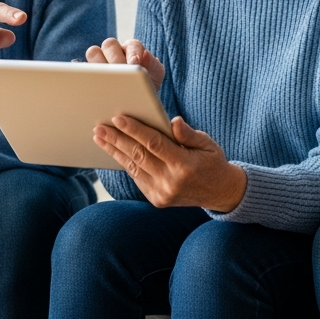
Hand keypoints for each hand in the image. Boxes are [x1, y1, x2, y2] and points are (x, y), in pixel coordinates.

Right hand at [85, 38, 164, 91]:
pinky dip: (85, 73)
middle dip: (116, 58)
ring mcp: (101, 60)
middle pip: (109, 44)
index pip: (132, 45)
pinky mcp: (89, 71)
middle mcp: (116, 51)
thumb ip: (153, 66)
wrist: (136, 101)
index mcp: (132, 49)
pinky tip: (91, 85)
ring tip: (105, 79)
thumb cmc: (146, 87)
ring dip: (98, 64)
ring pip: (93, 52)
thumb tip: (145, 54)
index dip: (133, 53)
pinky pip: (82, 68)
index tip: (135, 63)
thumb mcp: (154, 77)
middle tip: (120, 72)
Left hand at [93, 115, 245, 211]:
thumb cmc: (212, 162)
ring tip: (100, 137)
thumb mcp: (207, 144)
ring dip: (114, 151)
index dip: (135, 130)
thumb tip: (173, 120)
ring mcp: (162, 193)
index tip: (118, 118)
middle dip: (116, 140)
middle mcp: (171, 182)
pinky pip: (137, 177)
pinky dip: (125, 162)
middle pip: (138, 155)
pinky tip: (114, 150)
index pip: (154, 144)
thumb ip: (188, 134)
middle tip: (99, 127)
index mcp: (185, 165)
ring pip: (133, 167)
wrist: (220, 193)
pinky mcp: (156, 199)